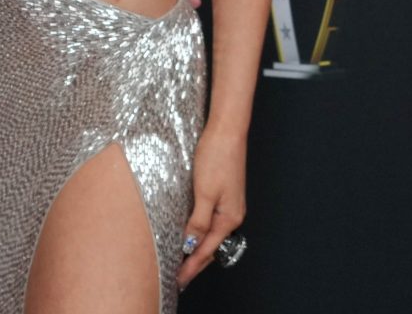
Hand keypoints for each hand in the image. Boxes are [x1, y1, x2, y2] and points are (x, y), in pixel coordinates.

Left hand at [176, 125, 245, 288]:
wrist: (226, 132)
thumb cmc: (216, 157)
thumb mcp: (204, 192)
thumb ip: (199, 221)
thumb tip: (191, 244)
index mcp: (229, 217)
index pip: (206, 250)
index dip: (192, 266)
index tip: (179, 279)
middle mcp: (232, 214)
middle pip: (211, 246)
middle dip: (195, 262)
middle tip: (178, 276)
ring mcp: (229, 205)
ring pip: (211, 234)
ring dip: (197, 247)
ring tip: (182, 260)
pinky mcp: (224, 195)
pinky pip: (211, 222)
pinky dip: (201, 232)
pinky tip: (191, 233)